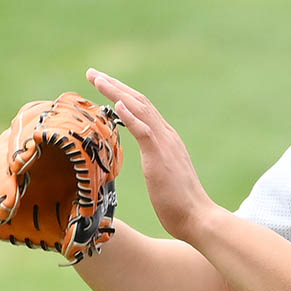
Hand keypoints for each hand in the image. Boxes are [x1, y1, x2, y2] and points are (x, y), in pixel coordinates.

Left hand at [86, 69, 217, 242]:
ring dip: (117, 92)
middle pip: (138, 101)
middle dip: (114, 85)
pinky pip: (144, 131)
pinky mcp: (161, 156)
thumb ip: (156, 161)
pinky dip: (130, 115)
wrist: (198, 217)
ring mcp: (165, 144)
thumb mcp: (163, 175)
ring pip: (139, 109)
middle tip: (92, 73)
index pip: (142, 108)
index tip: (103, 84)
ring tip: (97, 79)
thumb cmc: (179, 204)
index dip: (122, 94)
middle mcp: (167, 135)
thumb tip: (150, 160)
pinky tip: (117, 104)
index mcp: (166, 139)